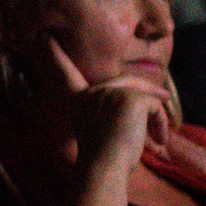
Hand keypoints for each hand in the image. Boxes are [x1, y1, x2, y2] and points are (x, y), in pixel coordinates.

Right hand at [49, 36, 169, 179]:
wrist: (104, 168)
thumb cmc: (103, 161)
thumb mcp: (99, 134)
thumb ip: (107, 116)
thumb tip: (138, 113)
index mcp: (80, 100)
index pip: (65, 73)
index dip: (54, 55)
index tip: (42, 36)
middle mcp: (93, 91)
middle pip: (127, 84)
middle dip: (148, 90)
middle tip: (164, 97)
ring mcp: (112, 92)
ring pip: (145, 96)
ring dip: (156, 117)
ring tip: (159, 137)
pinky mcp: (131, 98)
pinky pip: (155, 106)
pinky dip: (161, 123)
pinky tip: (158, 139)